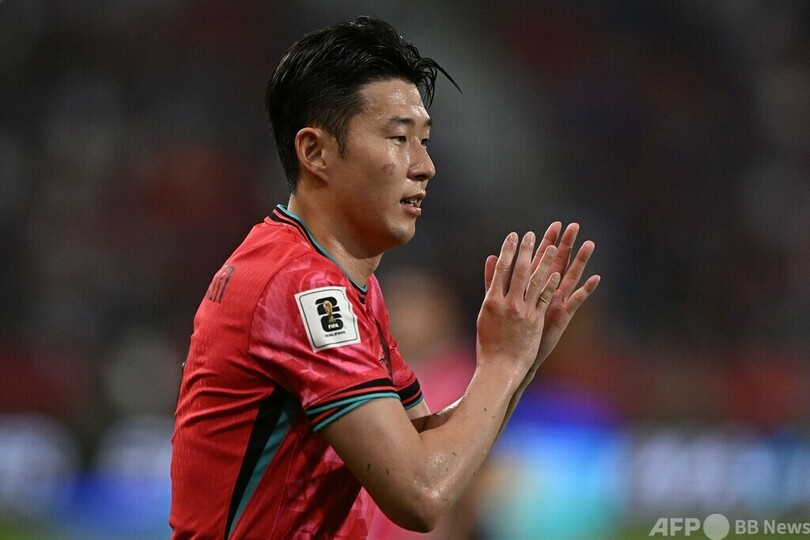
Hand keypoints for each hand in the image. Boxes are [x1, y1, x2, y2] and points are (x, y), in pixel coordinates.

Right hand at [476, 231, 560, 375]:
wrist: (500, 366)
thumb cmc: (489, 340)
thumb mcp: (485, 311)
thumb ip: (490, 285)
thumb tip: (491, 261)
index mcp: (492, 301)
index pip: (501, 269)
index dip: (508, 251)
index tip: (513, 236)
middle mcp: (508, 304)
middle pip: (519, 272)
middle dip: (526, 251)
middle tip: (531, 234)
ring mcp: (523, 313)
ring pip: (535, 283)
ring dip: (544, 264)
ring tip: (552, 247)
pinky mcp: (536, 322)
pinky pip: (544, 300)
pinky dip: (550, 286)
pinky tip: (557, 274)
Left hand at [484, 223, 599, 369]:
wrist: (514, 357)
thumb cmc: (507, 331)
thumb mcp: (500, 300)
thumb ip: (496, 278)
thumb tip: (491, 257)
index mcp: (532, 287)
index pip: (540, 259)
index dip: (546, 242)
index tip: (553, 224)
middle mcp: (546, 292)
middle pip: (557, 263)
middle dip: (564, 244)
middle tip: (573, 226)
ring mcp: (555, 303)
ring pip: (570, 278)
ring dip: (580, 261)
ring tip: (589, 244)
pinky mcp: (561, 316)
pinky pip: (575, 301)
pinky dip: (586, 290)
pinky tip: (596, 278)